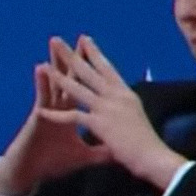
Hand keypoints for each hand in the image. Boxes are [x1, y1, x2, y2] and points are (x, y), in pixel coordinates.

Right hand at [0, 38, 112, 195]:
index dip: (94, 77)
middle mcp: (60, 108)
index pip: (87, 90)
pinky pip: (41, 97)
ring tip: (56, 44)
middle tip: (82, 38)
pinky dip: (41, 83)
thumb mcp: (84, 157)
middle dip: (77, 60)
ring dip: (55, 63)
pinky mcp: (36, 117)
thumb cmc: (53, 163)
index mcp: (73, 114)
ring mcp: (47, 110)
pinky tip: (41, 68)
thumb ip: (101, 151)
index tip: (105, 61)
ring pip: (53, 82)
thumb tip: (118, 150)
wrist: (30, 174)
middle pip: (71, 80)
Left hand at [36, 35, 186, 189]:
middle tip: (56, 40)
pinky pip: (74, 116)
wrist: (154, 157)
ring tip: (43, 65)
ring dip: (59, 77)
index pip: (107, 68)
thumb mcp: (136, 118)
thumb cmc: (148, 142)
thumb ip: (125, 110)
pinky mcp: (100, 123)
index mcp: (126, 94)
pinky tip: (42, 112)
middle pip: (90, 71)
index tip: (84, 39)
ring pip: (78, 88)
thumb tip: (122, 105)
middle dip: (71, 55)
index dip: (94, 53)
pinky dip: (57, 115)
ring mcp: (108, 108)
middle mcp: (116, 96)